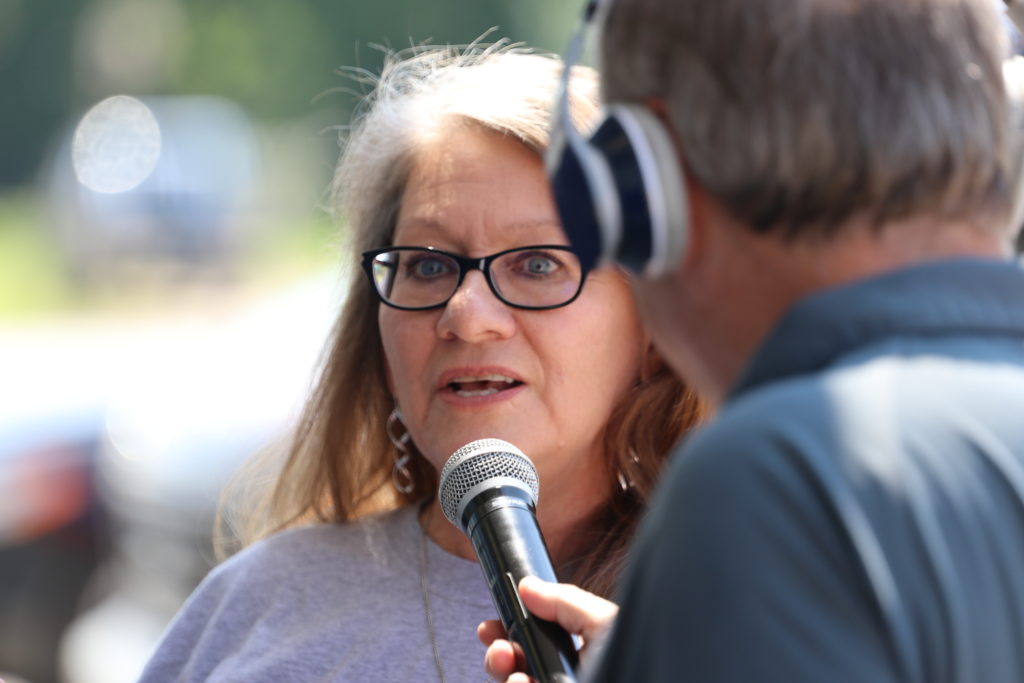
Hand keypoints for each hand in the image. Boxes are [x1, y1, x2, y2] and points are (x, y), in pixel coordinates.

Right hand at [477, 576, 618, 681]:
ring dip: (506, 678)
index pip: (532, 644)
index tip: (490, 628)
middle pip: (515, 669)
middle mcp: (563, 677)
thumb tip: (527, 587)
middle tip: (503, 651)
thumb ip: (566, 602)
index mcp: (577, 656)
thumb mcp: (605, 625)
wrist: (648, 674)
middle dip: (499, 655)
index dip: (506, 634)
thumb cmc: (631, 659)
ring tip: (520, 679)